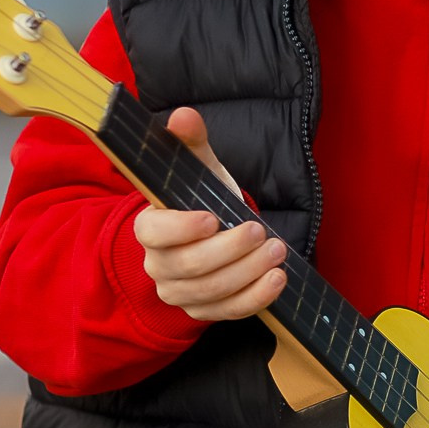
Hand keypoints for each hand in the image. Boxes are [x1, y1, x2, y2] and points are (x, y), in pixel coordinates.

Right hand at [131, 107, 287, 322]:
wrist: (214, 236)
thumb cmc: (203, 200)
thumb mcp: (199, 170)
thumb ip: (191, 143)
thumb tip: (182, 115)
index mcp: (150, 228)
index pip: (154, 233)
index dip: (181, 228)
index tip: (212, 218)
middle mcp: (158, 265)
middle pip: (189, 266)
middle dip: (230, 250)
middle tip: (261, 231)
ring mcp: (179, 293)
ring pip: (211, 291)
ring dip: (248, 272)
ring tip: (278, 251)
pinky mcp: (202, 312)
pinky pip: (228, 312)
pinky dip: (255, 298)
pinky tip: (278, 279)